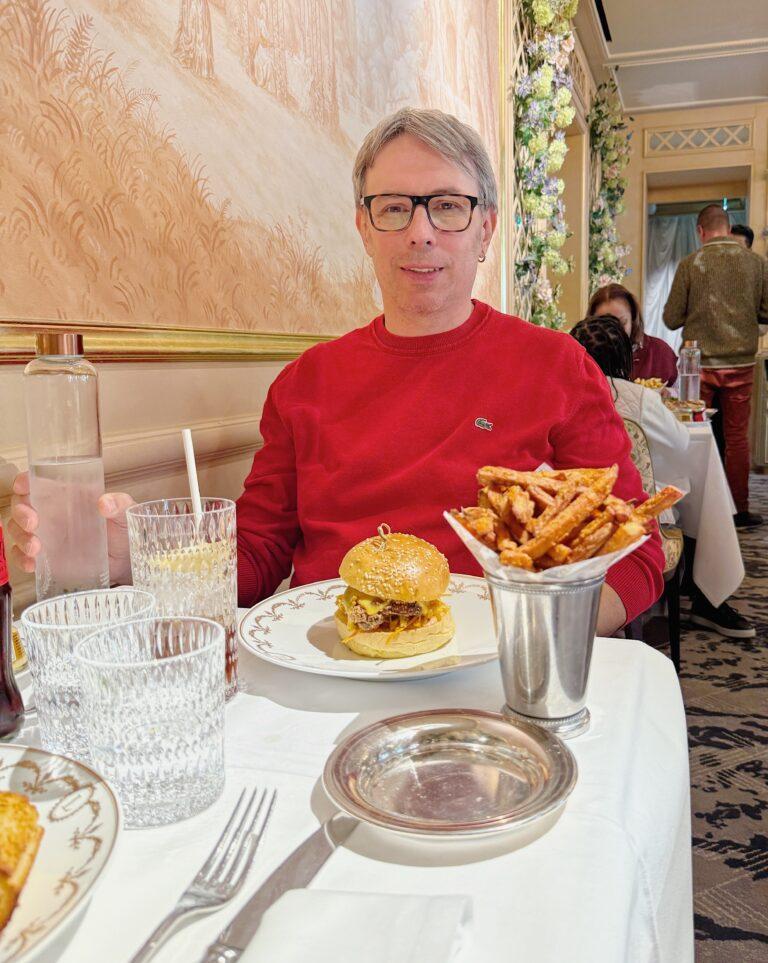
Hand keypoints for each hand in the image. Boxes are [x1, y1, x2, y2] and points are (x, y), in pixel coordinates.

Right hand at [8, 471, 135, 585]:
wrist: (126, 560)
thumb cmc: (123, 530)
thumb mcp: (126, 512)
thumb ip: (120, 504)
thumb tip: (104, 503)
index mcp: (68, 495)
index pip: (38, 482)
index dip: (25, 482)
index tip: (23, 487)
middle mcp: (52, 513)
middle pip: (22, 506)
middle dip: (20, 513)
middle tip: (32, 523)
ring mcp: (47, 535)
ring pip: (18, 530)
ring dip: (20, 537)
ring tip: (36, 548)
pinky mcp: (47, 557)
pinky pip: (23, 556)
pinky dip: (21, 559)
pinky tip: (32, 564)